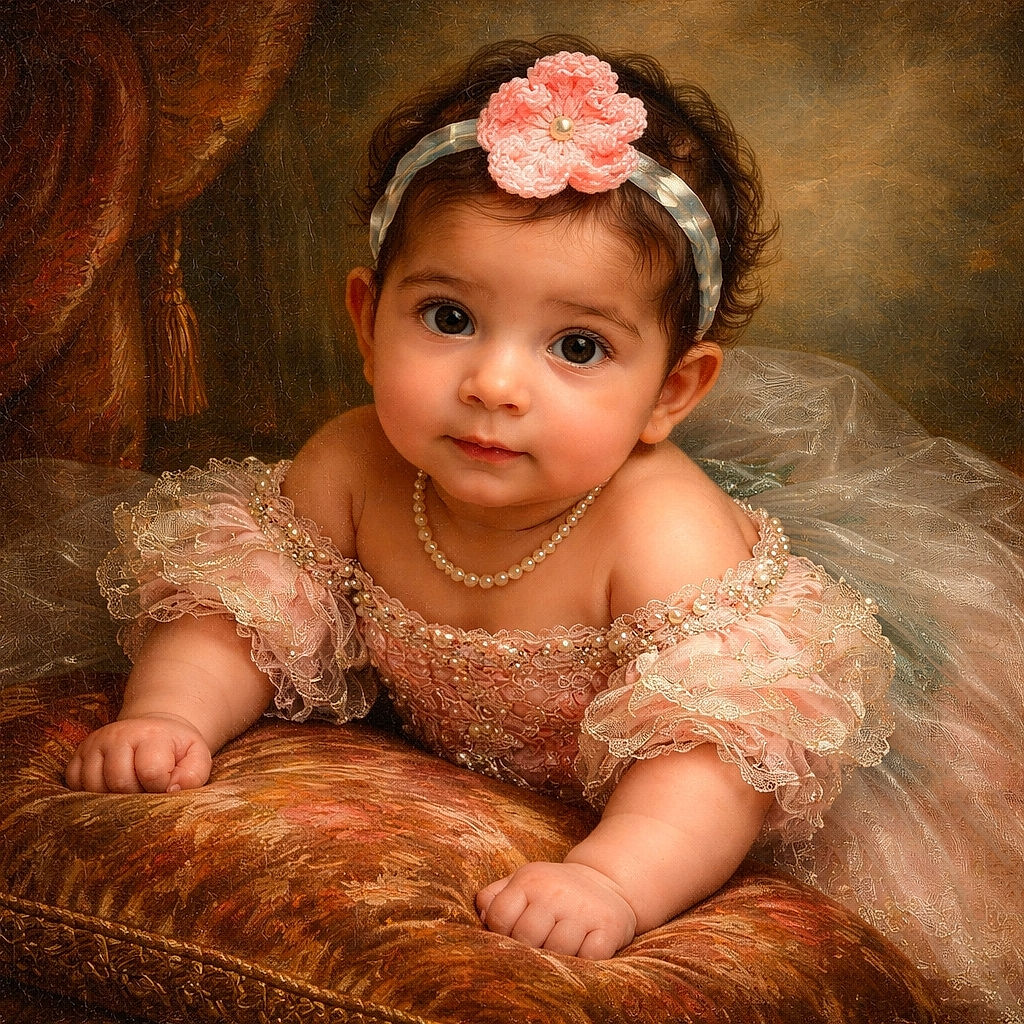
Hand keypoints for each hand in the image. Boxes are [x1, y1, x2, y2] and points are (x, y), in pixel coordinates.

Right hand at [65, 714, 211, 793]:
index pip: (150, 771)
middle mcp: (117, 735)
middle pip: (119, 782)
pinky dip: (91, 793)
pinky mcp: (77, 756)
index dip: (160, 786)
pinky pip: (74, 785)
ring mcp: (94, 744)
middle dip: (135, 794)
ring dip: (112, 796)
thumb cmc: (176, 749)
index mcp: (151, 734)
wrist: (153, 732)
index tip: (166, 783)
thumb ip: (194, 774)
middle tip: (146, 787)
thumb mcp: (196, 756)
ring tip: (131, 786)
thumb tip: (172, 790)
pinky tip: (110, 787)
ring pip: (94, 786)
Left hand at [476, 861, 636, 958]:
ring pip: (558, 950)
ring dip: (558, 957)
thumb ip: (496, 896)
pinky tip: (583, 948)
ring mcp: (584, 908)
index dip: (502, 934)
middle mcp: (556, 891)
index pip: (500, 918)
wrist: (606, 881)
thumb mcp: (524, 882)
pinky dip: (585, 961)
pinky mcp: (609, 926)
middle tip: (540, 944)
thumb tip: (482, 916)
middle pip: (527, 937)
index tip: (514, 935)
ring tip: (562, 946)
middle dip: (529, 948)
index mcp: (530, 879)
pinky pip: (589, 957)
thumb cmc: (554, 890)